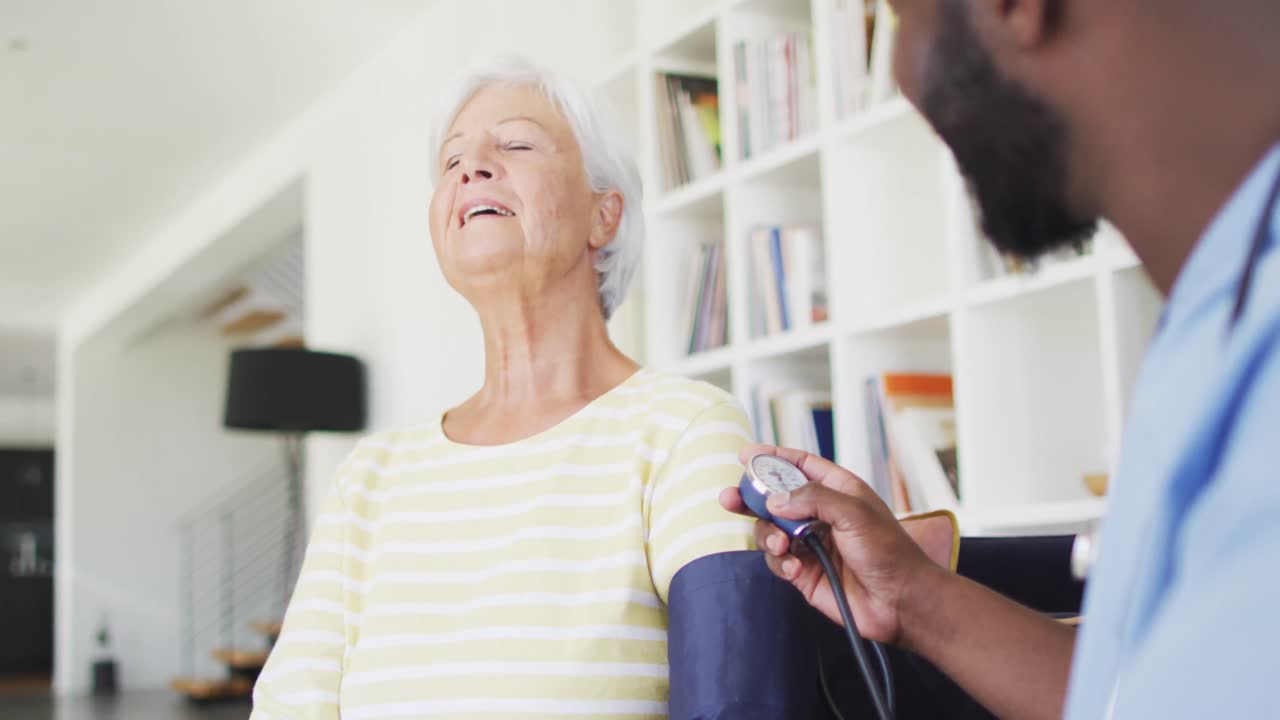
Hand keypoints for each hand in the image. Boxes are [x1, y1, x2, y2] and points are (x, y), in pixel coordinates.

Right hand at [719, 444, 941, 645]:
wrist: (900, 602)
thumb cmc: (890, 552)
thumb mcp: (855, 513)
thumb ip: (813, 499)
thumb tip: (774, 499)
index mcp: (837, 490)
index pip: (799, 466)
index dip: (773, 458)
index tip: (746, 455)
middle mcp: (820, 514)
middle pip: (774, 497)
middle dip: (751, 497)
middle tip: (731, 498)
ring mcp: (810, 543)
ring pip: (770, 530)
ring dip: (768, 535)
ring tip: (782, 545)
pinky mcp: (804, 572)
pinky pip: (778, 561)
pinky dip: (781, 562)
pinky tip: (796, 568)